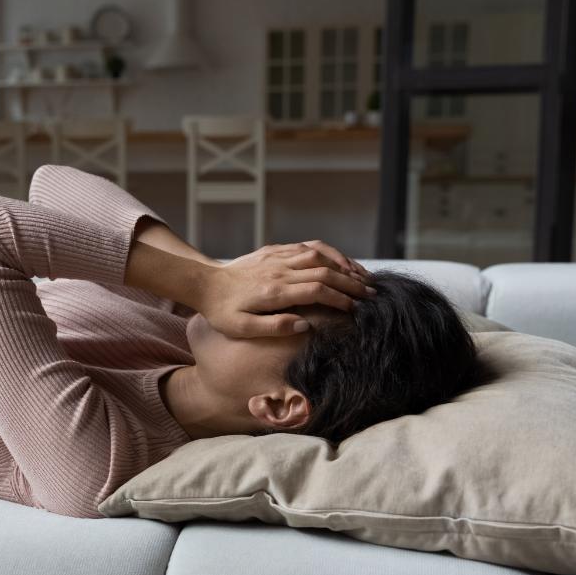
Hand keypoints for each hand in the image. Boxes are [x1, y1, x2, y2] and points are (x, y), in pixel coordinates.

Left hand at [197, 241, 374, 337]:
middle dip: (351, 283)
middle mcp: (279, 270)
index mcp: (274, 291)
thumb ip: (274, 327)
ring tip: (362, 277)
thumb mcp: (242, 328)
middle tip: (371, 294)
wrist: (204, 284)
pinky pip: (308, 247)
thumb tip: (305, 326)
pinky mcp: (275, 250)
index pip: (316, 291)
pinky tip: (340, 262)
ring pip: (320, 255)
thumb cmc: (222, 311)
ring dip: (344, 265)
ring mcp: (278, 257)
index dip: (340, 299)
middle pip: (325, 272)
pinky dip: (329, 253)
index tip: (355, 309)